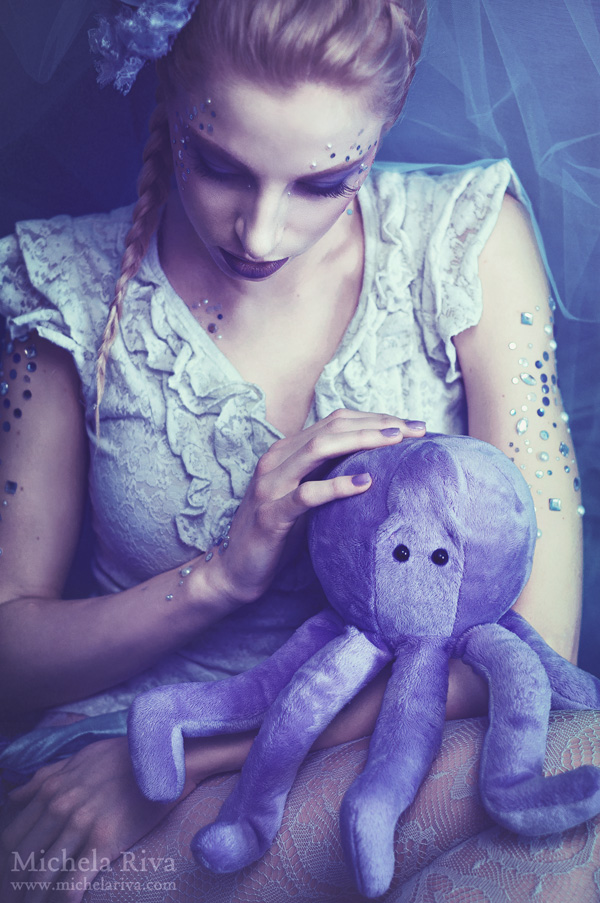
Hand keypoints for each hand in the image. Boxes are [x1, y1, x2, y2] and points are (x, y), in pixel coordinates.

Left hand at [0, 737, 188, 902]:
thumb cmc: (125, 756)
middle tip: (22, 897)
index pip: (13, 836)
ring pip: (42, 875)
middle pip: (22, 860)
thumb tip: (15, 796)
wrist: (166, 758)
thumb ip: (45, 776)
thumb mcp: (81, 757)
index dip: (8, 862)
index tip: (13, 876)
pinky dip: (64, 900)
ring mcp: (81, 825)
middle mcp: (60, 807)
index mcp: (51, 789)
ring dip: (36, 897)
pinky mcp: (104, 842)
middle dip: (17, 885)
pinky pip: (72, 884)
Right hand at [203, 409, 425, 605]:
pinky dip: (337, 486)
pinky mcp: (271, 514)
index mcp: (287, 451)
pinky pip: (306, 495)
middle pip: (332, 428)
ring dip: (362, 442)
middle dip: (377, 425)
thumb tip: (378, 466)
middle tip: (416, 429)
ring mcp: (271, 485)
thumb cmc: (279, 533)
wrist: (236, 568)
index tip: (411, 425)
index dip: (375, 418)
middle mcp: (277, 460)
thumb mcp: (306, 497)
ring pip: (319, 450)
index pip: (336, 422)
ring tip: (396, 443)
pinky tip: (365, 482)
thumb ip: (329, 475)